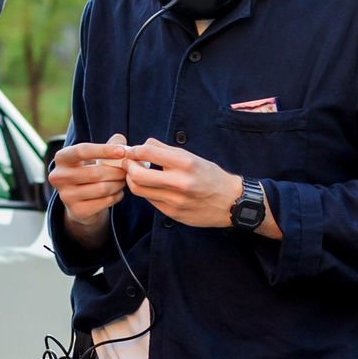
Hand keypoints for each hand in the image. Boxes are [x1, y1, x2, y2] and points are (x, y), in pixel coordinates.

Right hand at [52, 133, 130, 241]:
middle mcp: (59, 177)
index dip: (103, 150)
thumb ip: (109, 145)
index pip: (82, 151)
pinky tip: (118, 193)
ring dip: (118, 184)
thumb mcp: (96, 156)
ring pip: (102, 188)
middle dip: (116, 171)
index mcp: (61, 158)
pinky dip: (116, 196)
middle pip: (95, 172)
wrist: (79, 202)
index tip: (122, 151)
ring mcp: (66, 196)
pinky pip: (104, 202)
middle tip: (127, 170)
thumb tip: (121, 139)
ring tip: (122, 181)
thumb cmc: (89, 171)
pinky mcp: (77, 211)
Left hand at [122, 139, 268, 233]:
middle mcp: (180, 182)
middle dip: (128, 167)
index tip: (131, 151)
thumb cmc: (210, 176)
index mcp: (186, 163)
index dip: (134, 151)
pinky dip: (146, 191)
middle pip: (137, 175)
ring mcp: (175, 200)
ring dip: (133, 180)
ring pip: (139, 190)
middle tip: (129, 163)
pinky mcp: (172, 213)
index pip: (148, 152)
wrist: (229, 202)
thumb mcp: (192, 157)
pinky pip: (150, 200)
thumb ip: (166, 150)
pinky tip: (151, 187)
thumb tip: (143, 145)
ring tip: (137, 174)